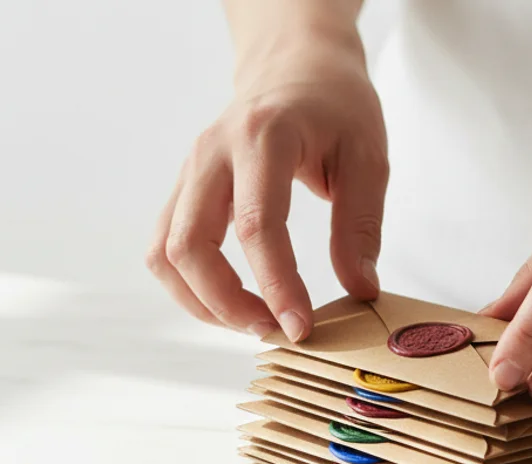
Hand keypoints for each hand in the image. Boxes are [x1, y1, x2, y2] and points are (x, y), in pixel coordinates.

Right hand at [146, 27, 387, 340]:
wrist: (294, 66)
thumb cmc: (334, 105)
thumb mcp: (367, 156)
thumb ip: (360, 226)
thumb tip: (358, 290)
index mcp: (262, 136)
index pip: (257, 226)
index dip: (277, 286)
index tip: (302, 327)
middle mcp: (212, 153)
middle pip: (190, 246)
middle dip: (227, 304)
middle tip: (274, 330)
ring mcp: (189, 171)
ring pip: (165, 253)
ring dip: (200, 302)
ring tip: (251, 322)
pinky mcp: (182, 189)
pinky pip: (164, 248)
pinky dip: (189, 286)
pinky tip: (228, 302)